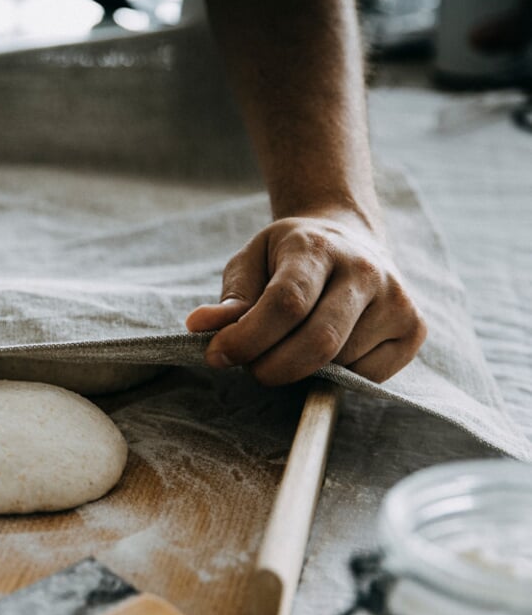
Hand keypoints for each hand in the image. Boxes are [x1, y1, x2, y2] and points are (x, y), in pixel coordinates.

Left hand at [185, 211, 426, 384]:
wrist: (349, 237)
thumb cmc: (289, 258)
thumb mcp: (252, 263)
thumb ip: (230, 298)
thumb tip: (199, 326)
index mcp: (317, 248)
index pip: (285, 304)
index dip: (247, 339)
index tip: (217, 355)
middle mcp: (365, 270)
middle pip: (318, 342)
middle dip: (273, 368)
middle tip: (251, 367)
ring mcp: (397, 299)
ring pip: (342, 363)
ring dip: (303, 370)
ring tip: (291, 346)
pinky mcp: (414, 328)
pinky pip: (369, 376)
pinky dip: (339, 376)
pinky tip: (330, 349)